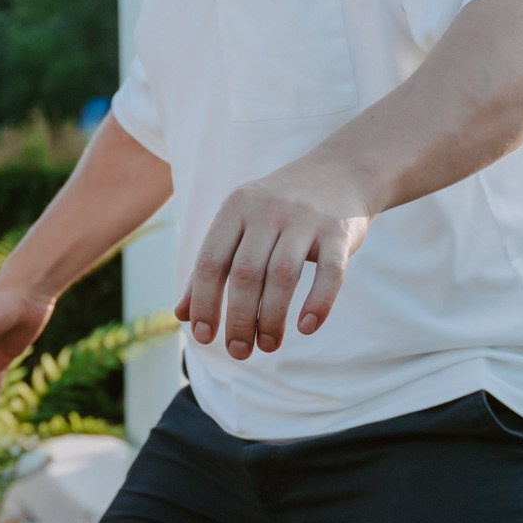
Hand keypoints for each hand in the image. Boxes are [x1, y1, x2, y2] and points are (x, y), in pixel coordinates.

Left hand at [179, 163, 371, 356]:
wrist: (341, 172)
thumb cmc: (280, 210)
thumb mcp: (240, 225)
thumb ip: (211, 266)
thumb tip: (182, 315)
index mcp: (236, 207)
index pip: (210, 261)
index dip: (204, 302)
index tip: (205, 337)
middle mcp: (268, 209)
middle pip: (245, 273)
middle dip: (238, 319)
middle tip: (239, 351)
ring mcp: (306, 218)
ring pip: (282, 276)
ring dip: (272, 318)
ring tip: (268, 345)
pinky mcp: (339, 231)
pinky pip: (330, 272)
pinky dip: (318, 302)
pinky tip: (306, 326)